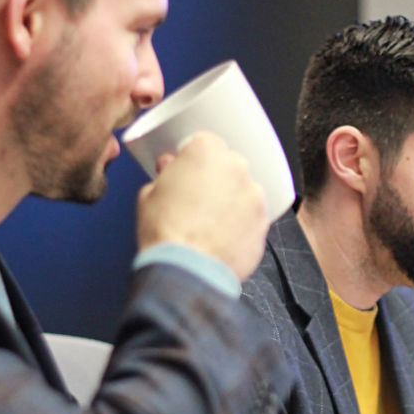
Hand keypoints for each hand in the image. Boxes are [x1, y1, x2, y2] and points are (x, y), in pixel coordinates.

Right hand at [136, 131, 269, 280]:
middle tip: (197, 199)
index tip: (188, 171)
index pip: (204, 142)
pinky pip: (253, 215)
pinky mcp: (265, 221)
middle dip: (215, 178)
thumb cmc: (166, 233)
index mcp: (206, 152)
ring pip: (243, 190)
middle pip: (227, 165)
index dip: (194, 158)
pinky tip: (224, 237)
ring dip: (231, 200)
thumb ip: (164, 174)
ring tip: (211, 223)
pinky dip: (242, 222)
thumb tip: (170, 168)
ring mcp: (254, 195)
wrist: (188, 271)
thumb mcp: (148, 195)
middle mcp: (235, 168)